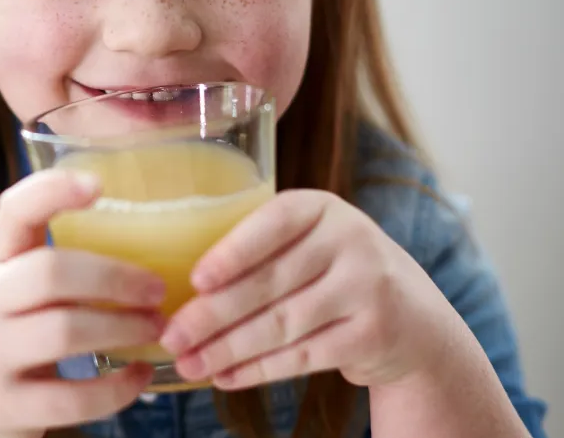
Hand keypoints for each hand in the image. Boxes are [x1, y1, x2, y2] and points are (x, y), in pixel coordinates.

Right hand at [0, 170, 166, 437]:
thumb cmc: (5, 331)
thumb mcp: (15, 286)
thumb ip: (62, 261)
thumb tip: (155, 234)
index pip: (13, 211)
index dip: (52, 191)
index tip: (99, 184)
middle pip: (49, 272)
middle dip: (114, 277)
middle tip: (158, 288)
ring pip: (63, 332)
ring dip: (123, 329)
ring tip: (157, 328)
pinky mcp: (8, 406)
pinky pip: (71, 399)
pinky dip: (117, 389)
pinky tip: (140, 375)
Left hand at [159, 190, 462, 390]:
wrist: (412, 315)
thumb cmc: (334, 270)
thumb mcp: (310, 241)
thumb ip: (263, 250)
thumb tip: (186, 291)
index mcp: (322, 208)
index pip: (273, 224)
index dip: (233, 252)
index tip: (195, 280)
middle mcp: (350, 240)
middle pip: (270, 281)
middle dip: (213, 314)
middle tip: (172, 336)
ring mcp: (366, 288)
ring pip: (282, 324)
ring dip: (228, 349)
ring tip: (189, 363)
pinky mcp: (372, 334)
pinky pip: (303, 356)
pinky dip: (259, 370)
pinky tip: (226, 375)